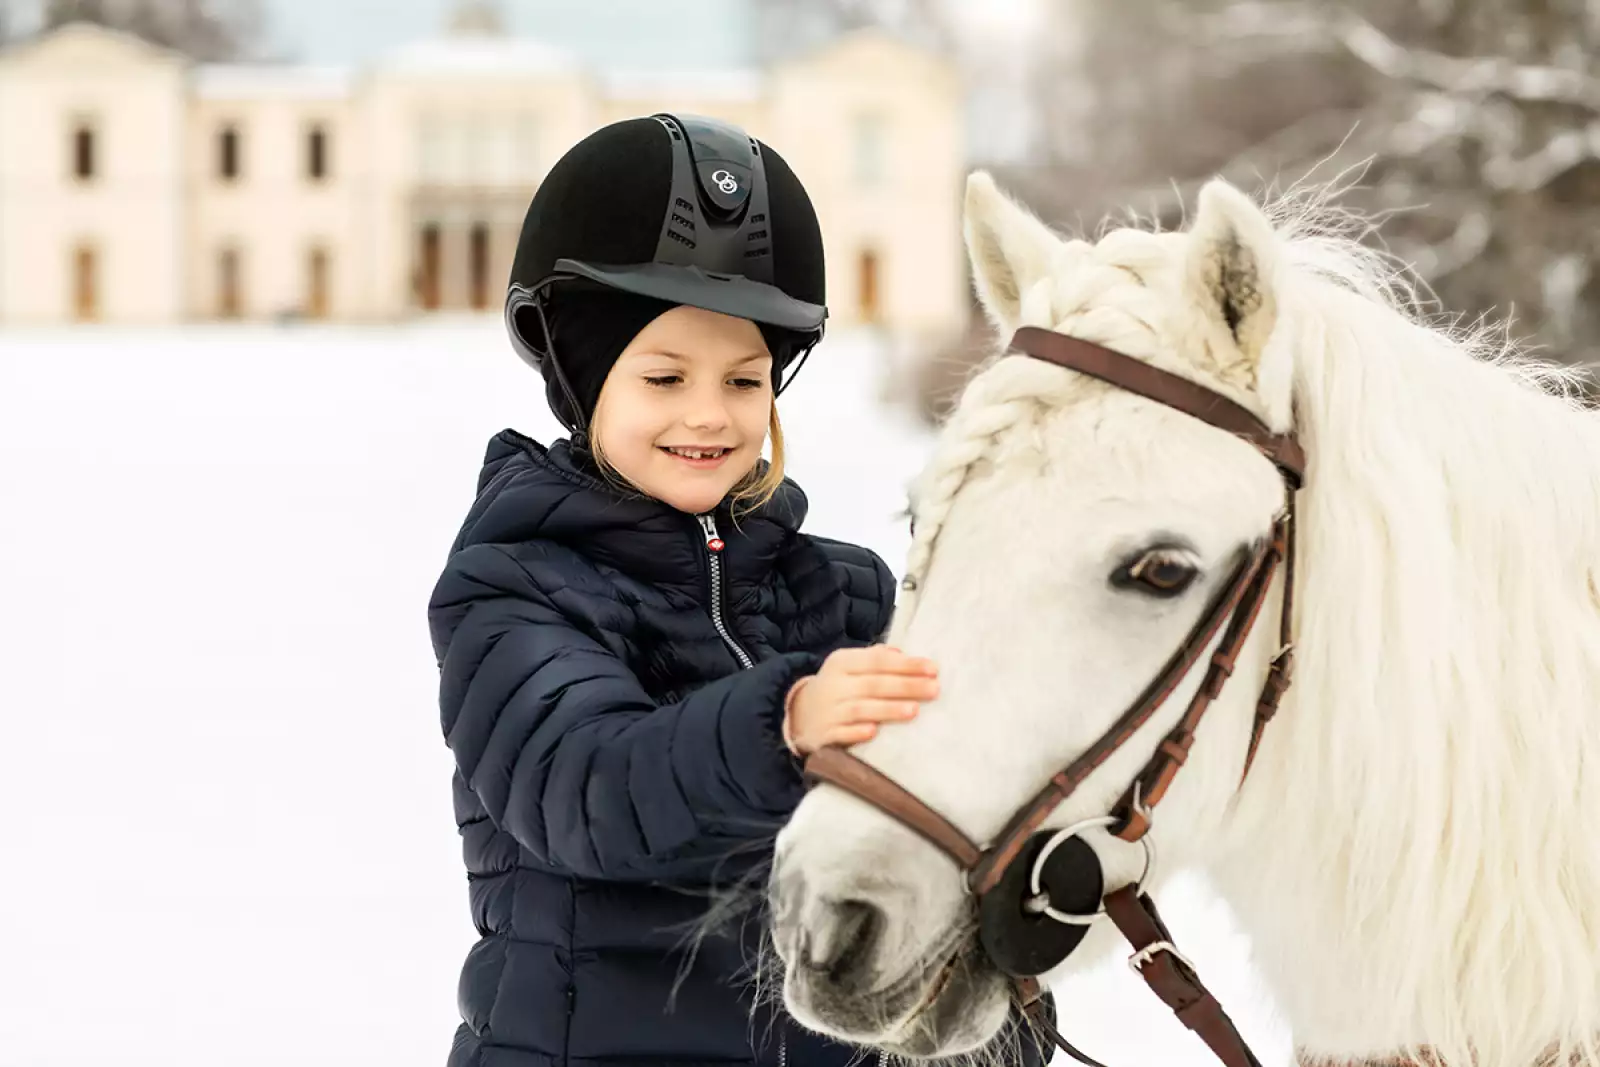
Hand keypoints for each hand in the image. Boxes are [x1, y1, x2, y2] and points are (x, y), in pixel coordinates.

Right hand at [782, 645, 938, 755]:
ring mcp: (828, 711)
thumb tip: (903, 654)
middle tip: (935, 690)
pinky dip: (856, 733)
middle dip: (906, 687)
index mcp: (842, 662)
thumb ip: (876, 659)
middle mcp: (834, 684)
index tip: (934, 669)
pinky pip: (841, 734)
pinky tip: (874, 733)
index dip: (905, 665)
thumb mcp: (850, 667)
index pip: (877, 661)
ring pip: (860, 709)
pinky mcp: (823, 735)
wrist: (800, 715)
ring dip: (888, 709)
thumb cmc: (839, 687)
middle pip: (873, 684)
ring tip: (914, 710)